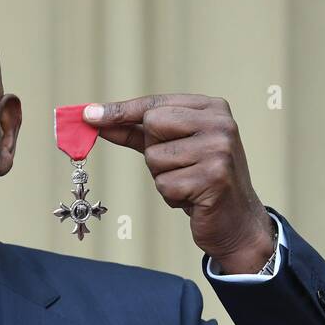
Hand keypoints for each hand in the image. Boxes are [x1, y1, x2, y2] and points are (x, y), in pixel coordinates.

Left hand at [84, 94, 274, 273]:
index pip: (155, 103)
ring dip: (163, 178)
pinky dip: (172, 197)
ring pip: (155, 158)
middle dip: (154, 152)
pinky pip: (165, 184)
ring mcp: (219, 149)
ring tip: (189, 184)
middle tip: (180, 167)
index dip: (121, 111)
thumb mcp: (171, 149)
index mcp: (212, 108)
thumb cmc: (200, 181)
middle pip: (152, 125)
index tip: (88, 115)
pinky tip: (194, 199)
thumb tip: (94, 118)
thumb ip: (136, 132)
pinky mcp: (214, 178)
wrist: (236, 222)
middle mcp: (220, 123)